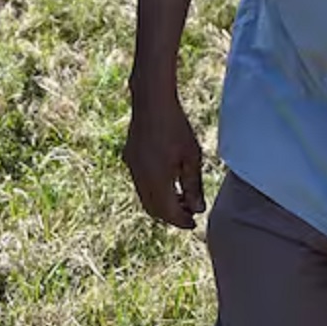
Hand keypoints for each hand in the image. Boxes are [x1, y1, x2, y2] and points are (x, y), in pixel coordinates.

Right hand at [124, 92, 206, 228]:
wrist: (152, 101)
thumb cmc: (176, 127)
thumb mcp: (191, 157)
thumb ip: (193, 185)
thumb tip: (197, 209)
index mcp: (156, 179)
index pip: (168, 212)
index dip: (181, 221)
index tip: (194, 224)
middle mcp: (140, 177)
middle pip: (154, 209)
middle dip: (170, 216)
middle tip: (188, 215)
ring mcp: (132, 167)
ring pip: (145, 197)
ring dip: (161, 204)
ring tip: (180, 199)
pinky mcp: (129, 158)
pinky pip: (140, 184)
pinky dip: (153, 191)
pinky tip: (168, 182)